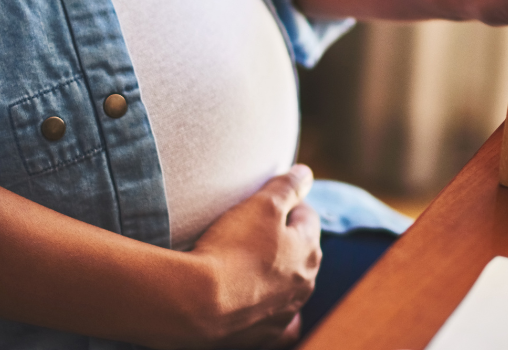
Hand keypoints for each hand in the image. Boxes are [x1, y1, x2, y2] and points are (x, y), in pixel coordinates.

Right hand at [190, 165, 322, 348]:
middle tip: (251, 231)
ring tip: (247, 265)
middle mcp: (305, 284)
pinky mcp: (265, 335)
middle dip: (283, 240)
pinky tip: (260, 306)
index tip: (264, 202)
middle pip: (299, 252)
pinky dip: (272, 312)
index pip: (306, 216)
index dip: (286, 204)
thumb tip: (306, 173)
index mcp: (309, 250)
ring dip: (275, 274)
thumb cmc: (231, 249)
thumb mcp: (262, 204)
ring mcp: (286, 312)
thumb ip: (287, 186)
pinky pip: (278, 323)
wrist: (198, 303)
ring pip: (290, 287)